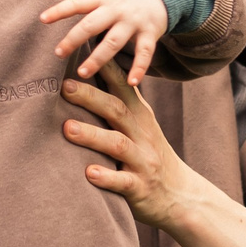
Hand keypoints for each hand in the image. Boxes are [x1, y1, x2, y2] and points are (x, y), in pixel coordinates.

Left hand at [39, 0, 168, 84]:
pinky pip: (145, 52)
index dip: (60, 10)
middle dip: (74, 39)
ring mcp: (134, 21)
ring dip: (98, 58)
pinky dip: (140, 68)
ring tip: (83, 73)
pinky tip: (132, 82)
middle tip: (57, 53)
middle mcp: (117, 9)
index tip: (42, 19)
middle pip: (92, 24)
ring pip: (113, 41)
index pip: (78, 2)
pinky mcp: (150, 32)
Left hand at [57, 74, 200, 229]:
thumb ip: (121, 104)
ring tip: (67, 128)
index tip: (84, 50)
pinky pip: (123, 181)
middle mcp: (143, 135)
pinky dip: (106, 177)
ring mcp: (142, 161)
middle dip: (91, 97)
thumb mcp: (141, 127)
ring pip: (117, 144)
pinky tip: (89, 173)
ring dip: (92, 135)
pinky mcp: (140, 188)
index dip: (105, 69)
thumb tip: (94, 73)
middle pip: (117, 110)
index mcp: (140, 117)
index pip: (123, 87)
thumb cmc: (149, 156)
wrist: (180, 196)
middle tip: (65, 86)